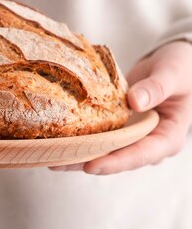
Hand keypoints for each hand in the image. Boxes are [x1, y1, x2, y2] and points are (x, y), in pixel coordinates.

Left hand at [50, 40, 191, 175]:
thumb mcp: (173, 74)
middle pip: (117, 158)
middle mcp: (149, 142)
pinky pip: (101, 133)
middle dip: (87, 161)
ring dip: (79, 152)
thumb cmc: (181, 67)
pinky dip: (82, 135)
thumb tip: (134, 102)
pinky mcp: (121, 125)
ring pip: (105, 149)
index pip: (141, 155)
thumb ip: (157, 87)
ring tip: (49, 156)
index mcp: (168, 137)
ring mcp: (133, 135)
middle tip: (57, 163)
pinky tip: (58, 136)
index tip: (91, 165)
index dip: (116, 162)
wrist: (176, 62)